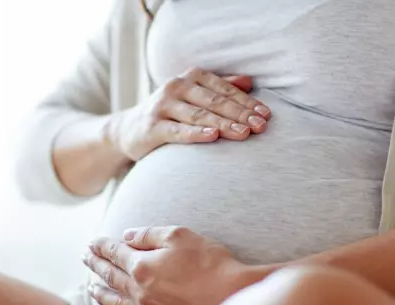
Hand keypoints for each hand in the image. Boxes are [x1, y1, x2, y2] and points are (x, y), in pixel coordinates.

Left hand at [82, 226, 247, 304]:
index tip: (92, 243)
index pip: (115, 253)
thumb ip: (150, 235)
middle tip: (85, 259)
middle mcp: (139, 292)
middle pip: (111, 276)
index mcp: (142, 266)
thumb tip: (127, 236)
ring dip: (101, 294)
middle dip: (96, 265)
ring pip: (115, 304)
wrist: (234, 299)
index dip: (102, 246)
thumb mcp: (181, 236)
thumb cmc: (211, 264)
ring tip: (91, 289)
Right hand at [107, 68, 271, 161]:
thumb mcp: (194, 96)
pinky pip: (177, 131)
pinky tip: (213, 136)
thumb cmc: (170, 113)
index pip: (225, 90)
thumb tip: (249, 82)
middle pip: (215, 101)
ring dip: (224, 124)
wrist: (129, 130)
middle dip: (241, 114)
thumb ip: (220, 88)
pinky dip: (196, 133)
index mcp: (191, 77)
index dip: (247, 102)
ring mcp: (162, 106)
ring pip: (199, 115)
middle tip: (261, 126)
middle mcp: (176, 87)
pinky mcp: (152, 126)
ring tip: (244, 133)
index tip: (266, 115)